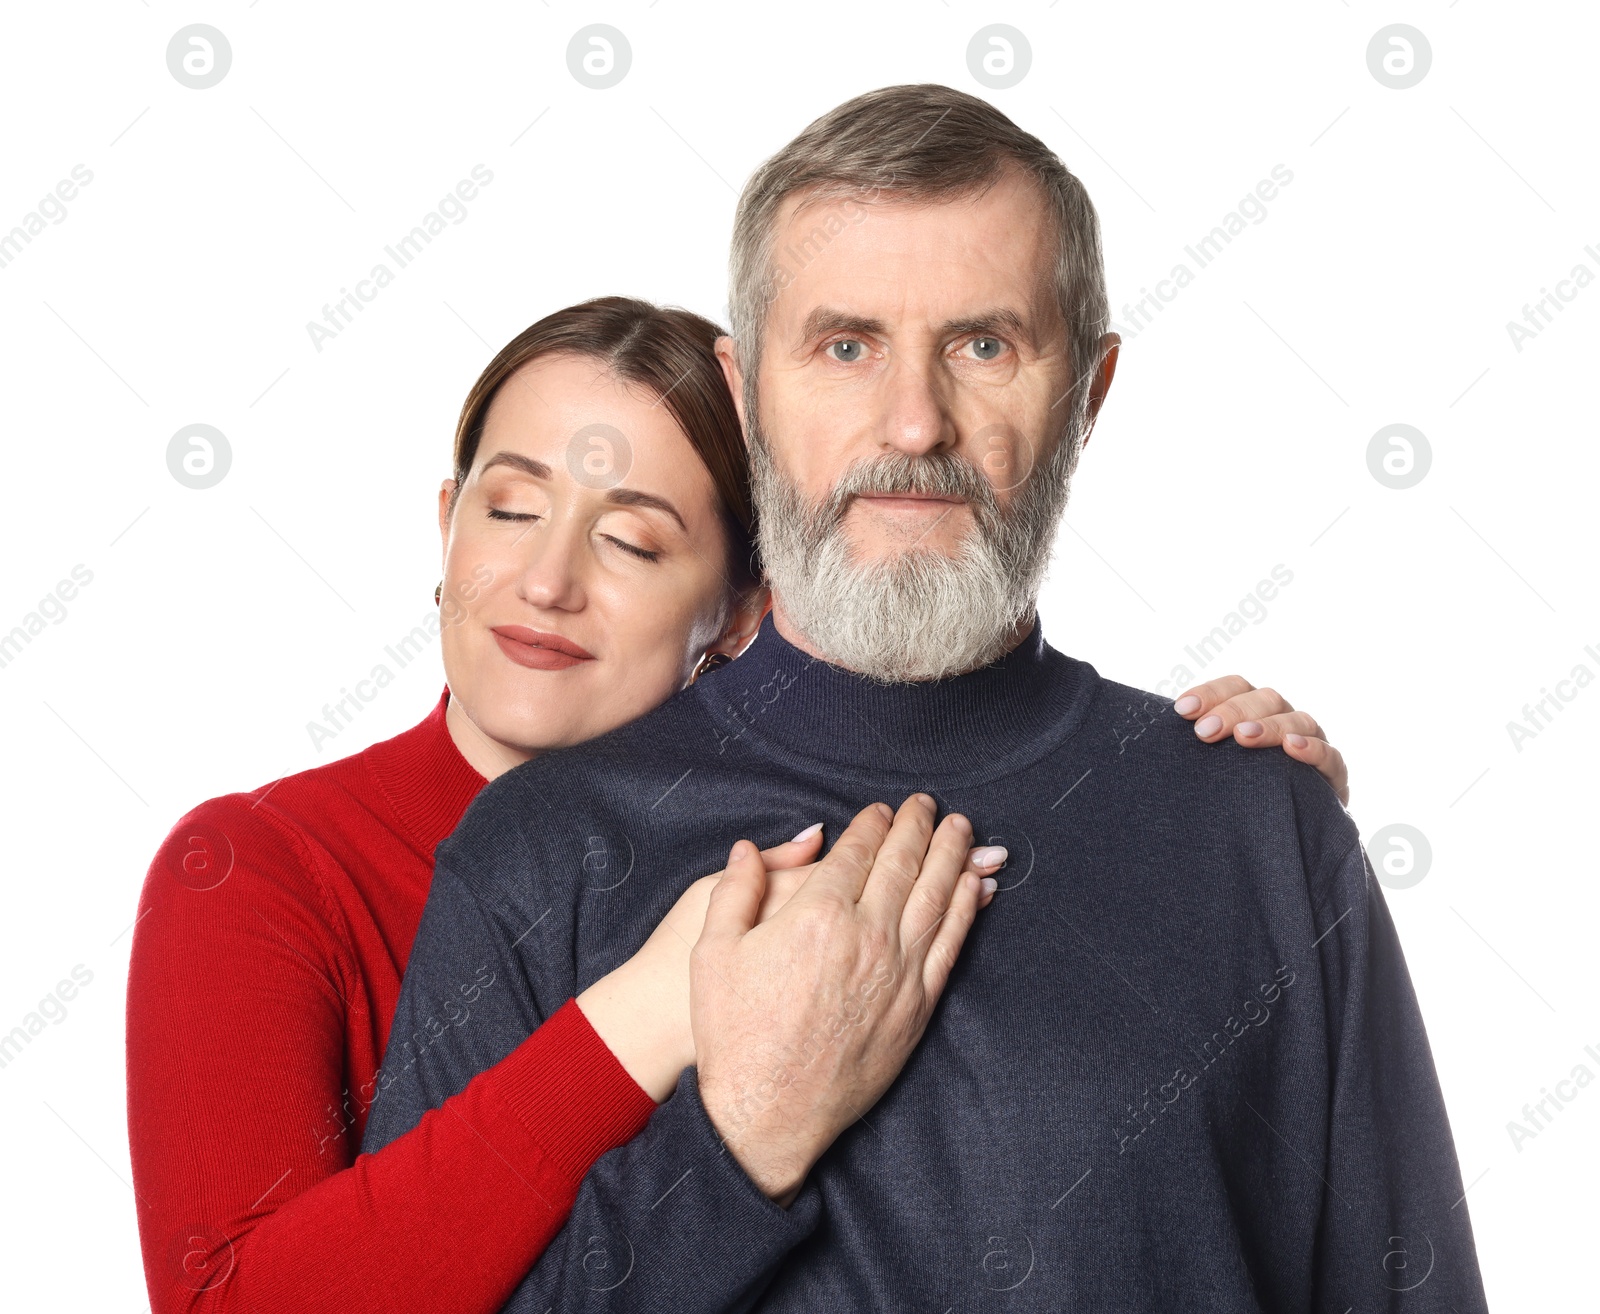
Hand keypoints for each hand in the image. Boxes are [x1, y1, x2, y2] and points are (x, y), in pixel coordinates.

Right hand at [578, 821, 1002, 1100]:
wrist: (766, 1114)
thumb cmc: (733, 1035)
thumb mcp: (712, 952)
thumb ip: (735, 890)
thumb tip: (749, 849)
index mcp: (816, 914)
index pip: (857, 851)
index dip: (873, 823)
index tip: (882, 810)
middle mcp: (866, 935)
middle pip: (904, 864)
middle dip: (918, 828)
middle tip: (928, 806)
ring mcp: (898, 971)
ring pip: (937, 897)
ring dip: (951, 857)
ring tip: (962, 830)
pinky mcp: (916, 1006)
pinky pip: (950, 945)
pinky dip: (966, 910)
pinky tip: (975, 888)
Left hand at [1173, 675, 1348, 804]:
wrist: (1289, 835)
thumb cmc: (1241, 793)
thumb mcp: (1217, 769)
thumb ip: (1198, 750)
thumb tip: (1157, 736)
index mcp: (1255, 713)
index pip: (1236, 687)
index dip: (1211, 693)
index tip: (1182, 710)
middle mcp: (1284, 722)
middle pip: (1265, 699)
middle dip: (1233, 711)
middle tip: (1205, 732)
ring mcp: (1312, 744)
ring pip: (1298, 720)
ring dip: (1269, 726)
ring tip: (1243, 737)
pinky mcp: (1332, 775)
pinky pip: (1330, 756)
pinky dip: (1312, 749)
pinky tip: (1291, 749)